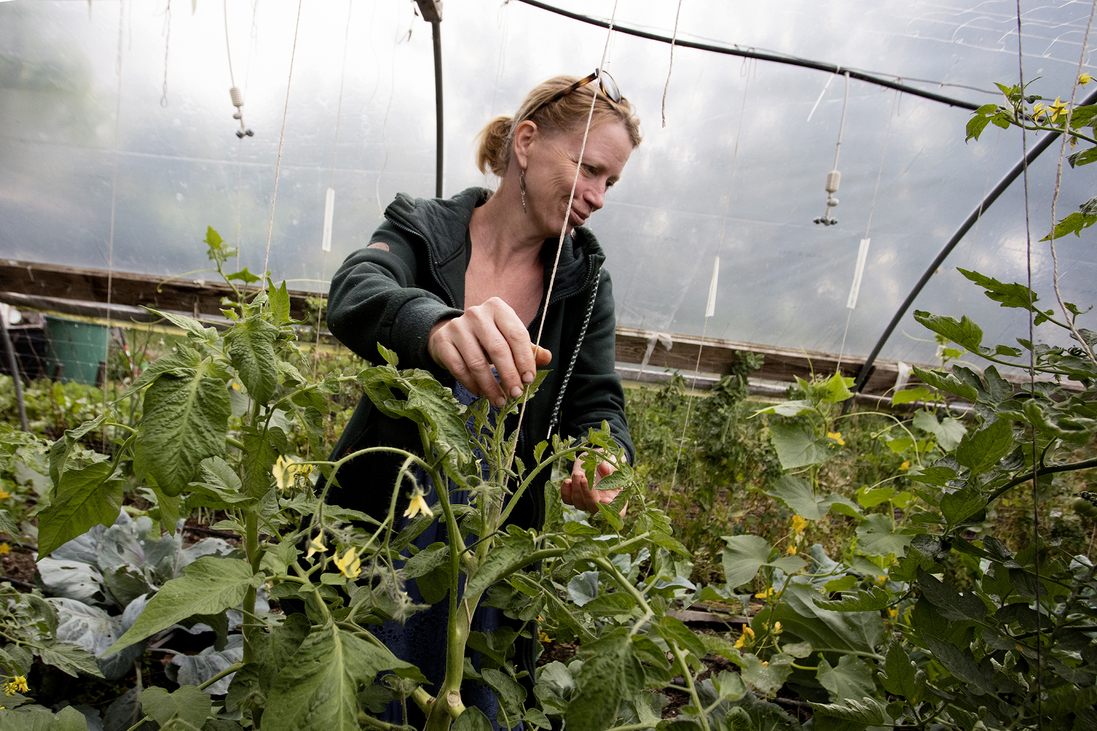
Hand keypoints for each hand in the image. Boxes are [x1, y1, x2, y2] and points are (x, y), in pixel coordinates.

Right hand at [428, 297, 551, 406]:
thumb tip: (546, 357)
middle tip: (515, 393)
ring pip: (477, 363)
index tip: (528, 379)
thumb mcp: (507, 337)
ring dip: (490, 386)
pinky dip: (472, 385)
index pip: (516, 334)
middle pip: (498, 349)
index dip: (524, 359)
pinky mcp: (443, 342)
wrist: (450, 333)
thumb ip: (527, 348)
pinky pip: (460, 369)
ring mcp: (457, 327)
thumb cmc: (486, 336)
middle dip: (509, 375)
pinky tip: (481, 392)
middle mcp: (477, 314)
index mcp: (498, 308)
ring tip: (500, 399)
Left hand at [561, 454, 625, 514]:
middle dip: (589, 494)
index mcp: (617, 498)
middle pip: (594, 508)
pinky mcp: (574, 496)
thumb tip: (603, 466)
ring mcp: (586, 502)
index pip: (618, 511)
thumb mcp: (614, 463)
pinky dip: (565, 492)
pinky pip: (567, 500)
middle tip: (585, 480)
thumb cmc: (609, 463)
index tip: (606, 499)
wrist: (597, 461)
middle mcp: (601, 504)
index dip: (611, 508)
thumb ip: (611, 466)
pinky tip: (567, 481)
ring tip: (578, 474)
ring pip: (579, 503)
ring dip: (576, 490)